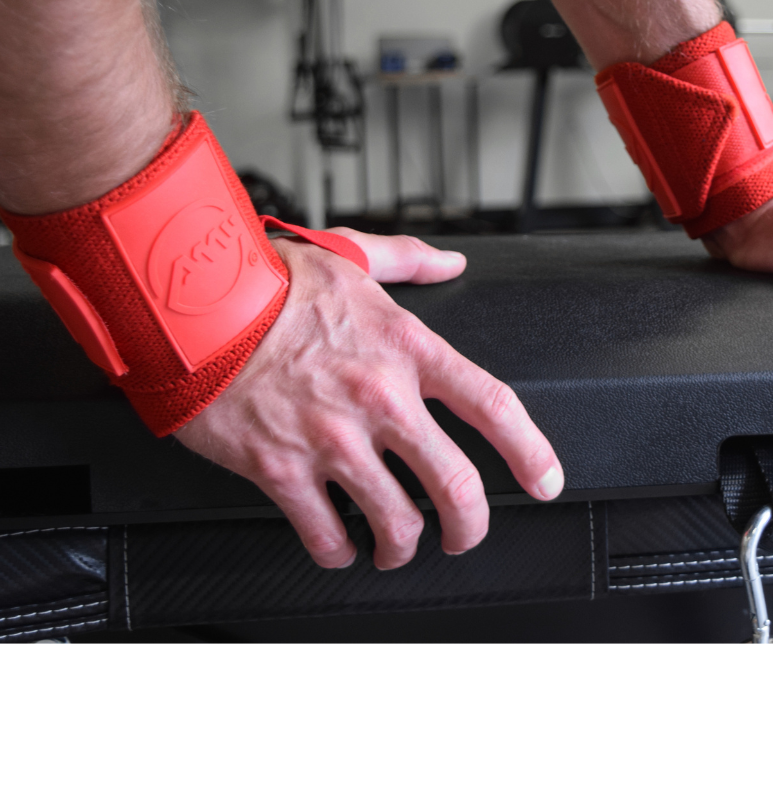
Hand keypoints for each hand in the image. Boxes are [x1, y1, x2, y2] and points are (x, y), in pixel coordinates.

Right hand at [176, 230, 563, 569]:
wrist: (192, 307)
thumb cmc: (271, 283)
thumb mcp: (352, 256)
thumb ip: (410, 260)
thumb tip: (450, 263)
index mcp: (407, 349)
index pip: (492, 405)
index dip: (530, 452)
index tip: (544, 480)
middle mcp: (380, 399)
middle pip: (456, 485)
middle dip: (472, 524)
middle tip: (467, 533)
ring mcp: (333, 440)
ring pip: (396, 523)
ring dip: (403, 546)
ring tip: (398, 545)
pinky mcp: (282, 470)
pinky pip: (325, 535)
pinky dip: (338, 552)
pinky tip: (340, 546)